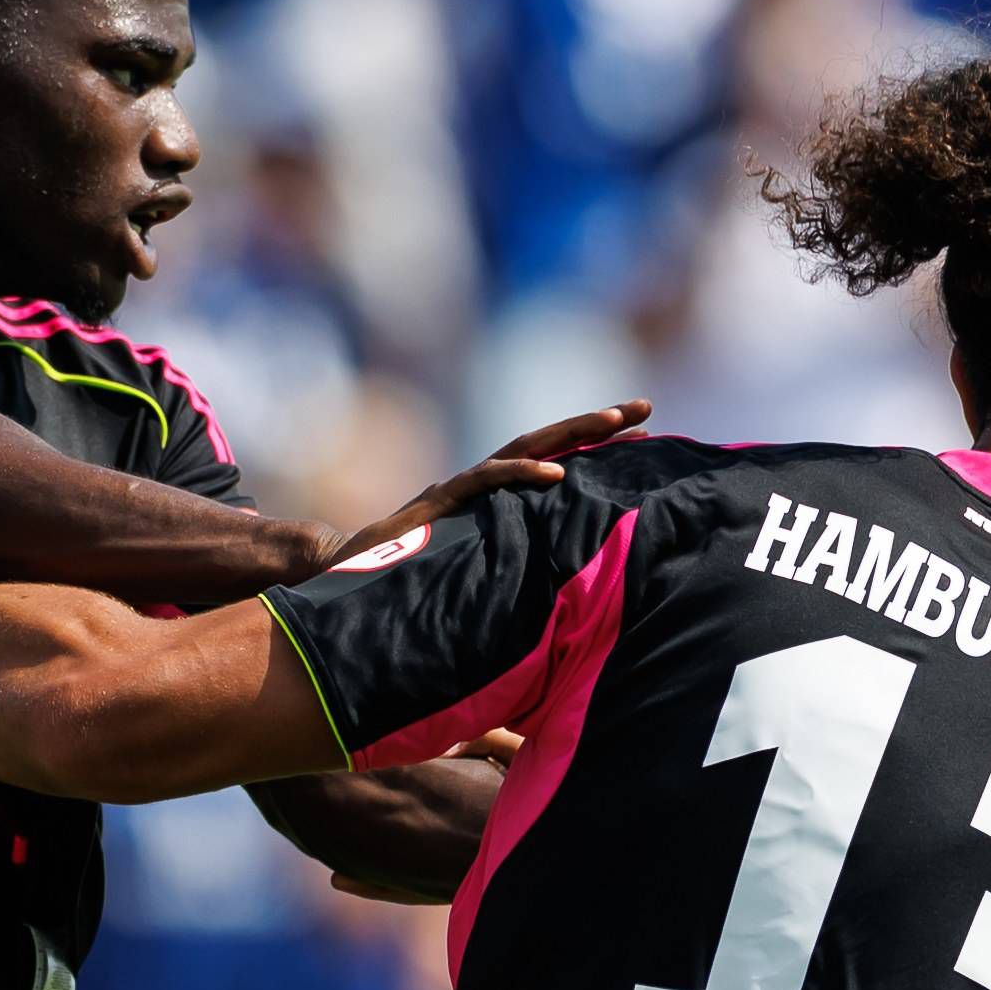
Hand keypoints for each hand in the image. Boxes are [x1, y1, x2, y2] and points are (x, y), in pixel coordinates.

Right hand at [322, 399, 651, 572]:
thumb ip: (508, 562)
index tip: (644, 434)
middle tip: (646, 407)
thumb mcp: (474, 570)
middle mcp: (482, 482)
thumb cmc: (407, 581)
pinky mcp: (441, 504)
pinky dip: (521, 474)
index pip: (554, 459)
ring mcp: (462, 488)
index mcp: (494, 495)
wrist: (344, 577)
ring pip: (526, 449)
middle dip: (598, 423)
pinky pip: (486, 482)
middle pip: (550, 441)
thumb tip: (558, 582)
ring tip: (616, 424)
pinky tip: (556, 475)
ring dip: (573, 434)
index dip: (596, 444)